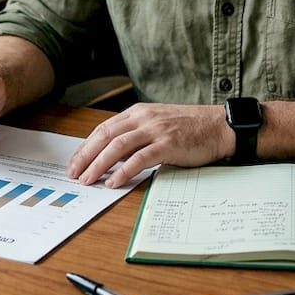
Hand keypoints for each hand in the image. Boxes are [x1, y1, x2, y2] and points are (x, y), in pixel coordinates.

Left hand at [67, 103, 232, 188]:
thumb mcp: (159, 125)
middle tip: (74, 174)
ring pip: (117, 146)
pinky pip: (139, 159)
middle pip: (105, 136)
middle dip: (86, 156)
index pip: (104, 128)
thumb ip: (137, 135)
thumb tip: (114, 156)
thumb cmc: (191, 129)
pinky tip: (114, 183)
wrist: (220, 127)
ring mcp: (155, 130)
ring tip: (88, 180)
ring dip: (99, 164)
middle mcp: (143, 118)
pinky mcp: (167, 144)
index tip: (75, 162)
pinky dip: (123, 172)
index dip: (86, 146)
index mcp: (139, 112)